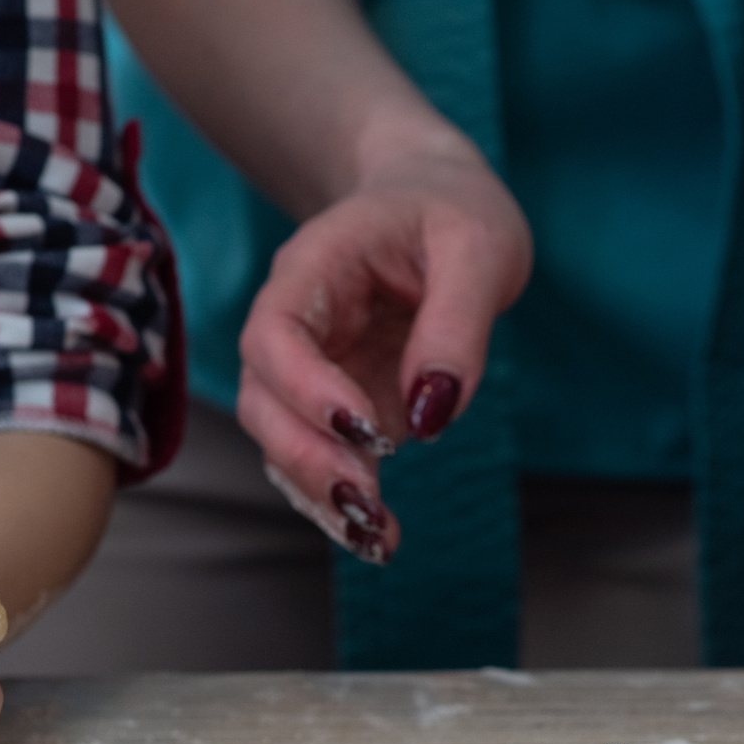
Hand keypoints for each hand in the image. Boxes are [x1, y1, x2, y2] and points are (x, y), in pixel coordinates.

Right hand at [235, 138, 530, 562]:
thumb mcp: (478, 248)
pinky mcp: (339, 409)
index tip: (365, 430)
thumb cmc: (455, 214)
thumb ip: (458, 325)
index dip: (305, 388)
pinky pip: (322, 460)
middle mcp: (299, 326)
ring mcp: (313, 372)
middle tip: (368, 504)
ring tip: (379, 539)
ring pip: (283, 443)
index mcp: (314, 269)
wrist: (437, 204)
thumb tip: (433, 413)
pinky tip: (380, 537)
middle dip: (308, 459)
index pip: (276, 333)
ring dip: (321, 496)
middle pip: (265, 401)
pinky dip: (342, 503)